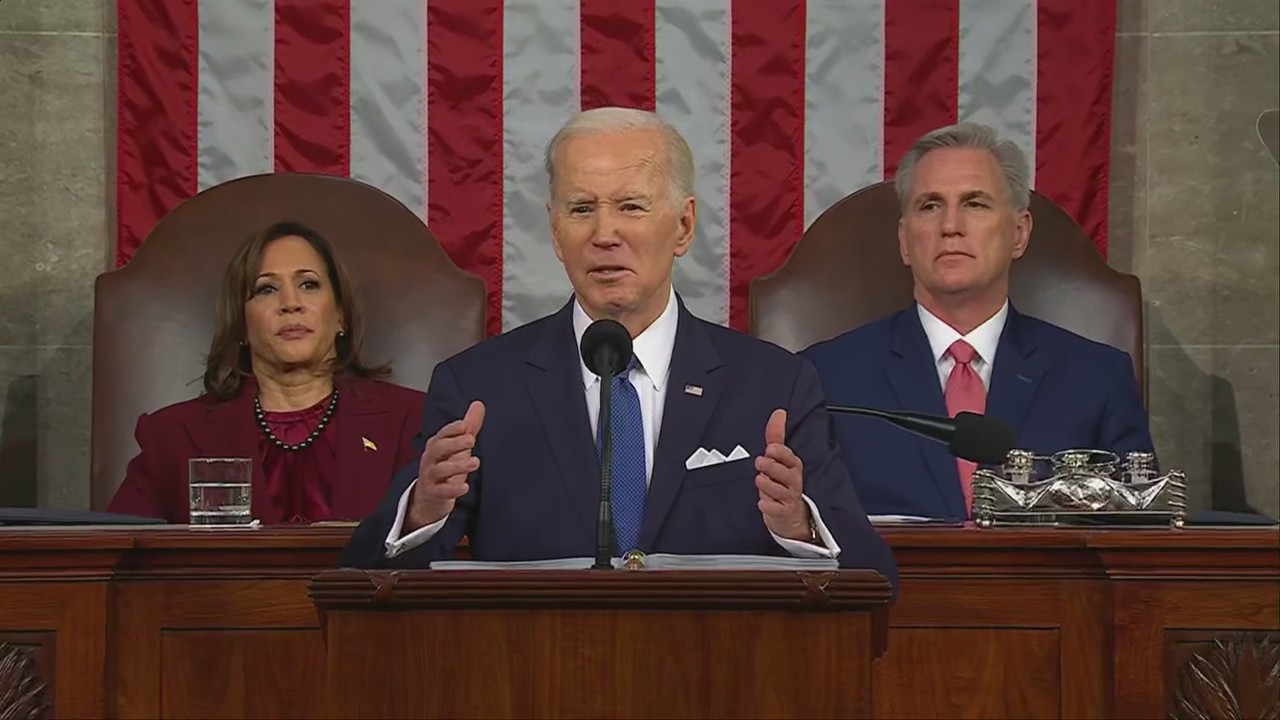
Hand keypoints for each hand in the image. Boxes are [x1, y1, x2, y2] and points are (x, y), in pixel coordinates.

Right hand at [407, 401, 484, 529]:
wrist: (429, 498)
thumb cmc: (446, 467)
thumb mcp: (458, 447)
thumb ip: (469, 427)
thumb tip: (479, 404)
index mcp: (437, 445)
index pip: (441, 434)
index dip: (451, 429)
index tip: (464, 425)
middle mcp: (430, 459)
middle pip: (437, 448)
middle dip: (454, 443)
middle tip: (472, 440)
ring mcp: (430, 477)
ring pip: (439, 470)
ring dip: (458, 466)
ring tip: (475, 462)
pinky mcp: (433, 493)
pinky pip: (440, 491)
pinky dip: (452, 489)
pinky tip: (465, 487)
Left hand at [754, 409, 810, 540]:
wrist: (791, 514)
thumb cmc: (783, 482)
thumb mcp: (779, 459)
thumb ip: (776, 436)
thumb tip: (779, 412)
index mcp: (792, 466)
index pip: (790, 458)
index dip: (781, 454)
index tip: (770, 449)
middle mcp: (792, 481)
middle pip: (785, 473)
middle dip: (772, 467)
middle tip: (760, 463)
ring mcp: (788, 498)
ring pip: (778, 490)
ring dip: (767, 485)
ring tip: (759, 480)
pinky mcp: (782, 513)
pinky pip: (775, 509)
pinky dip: (768, 506)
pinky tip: (761, 503)